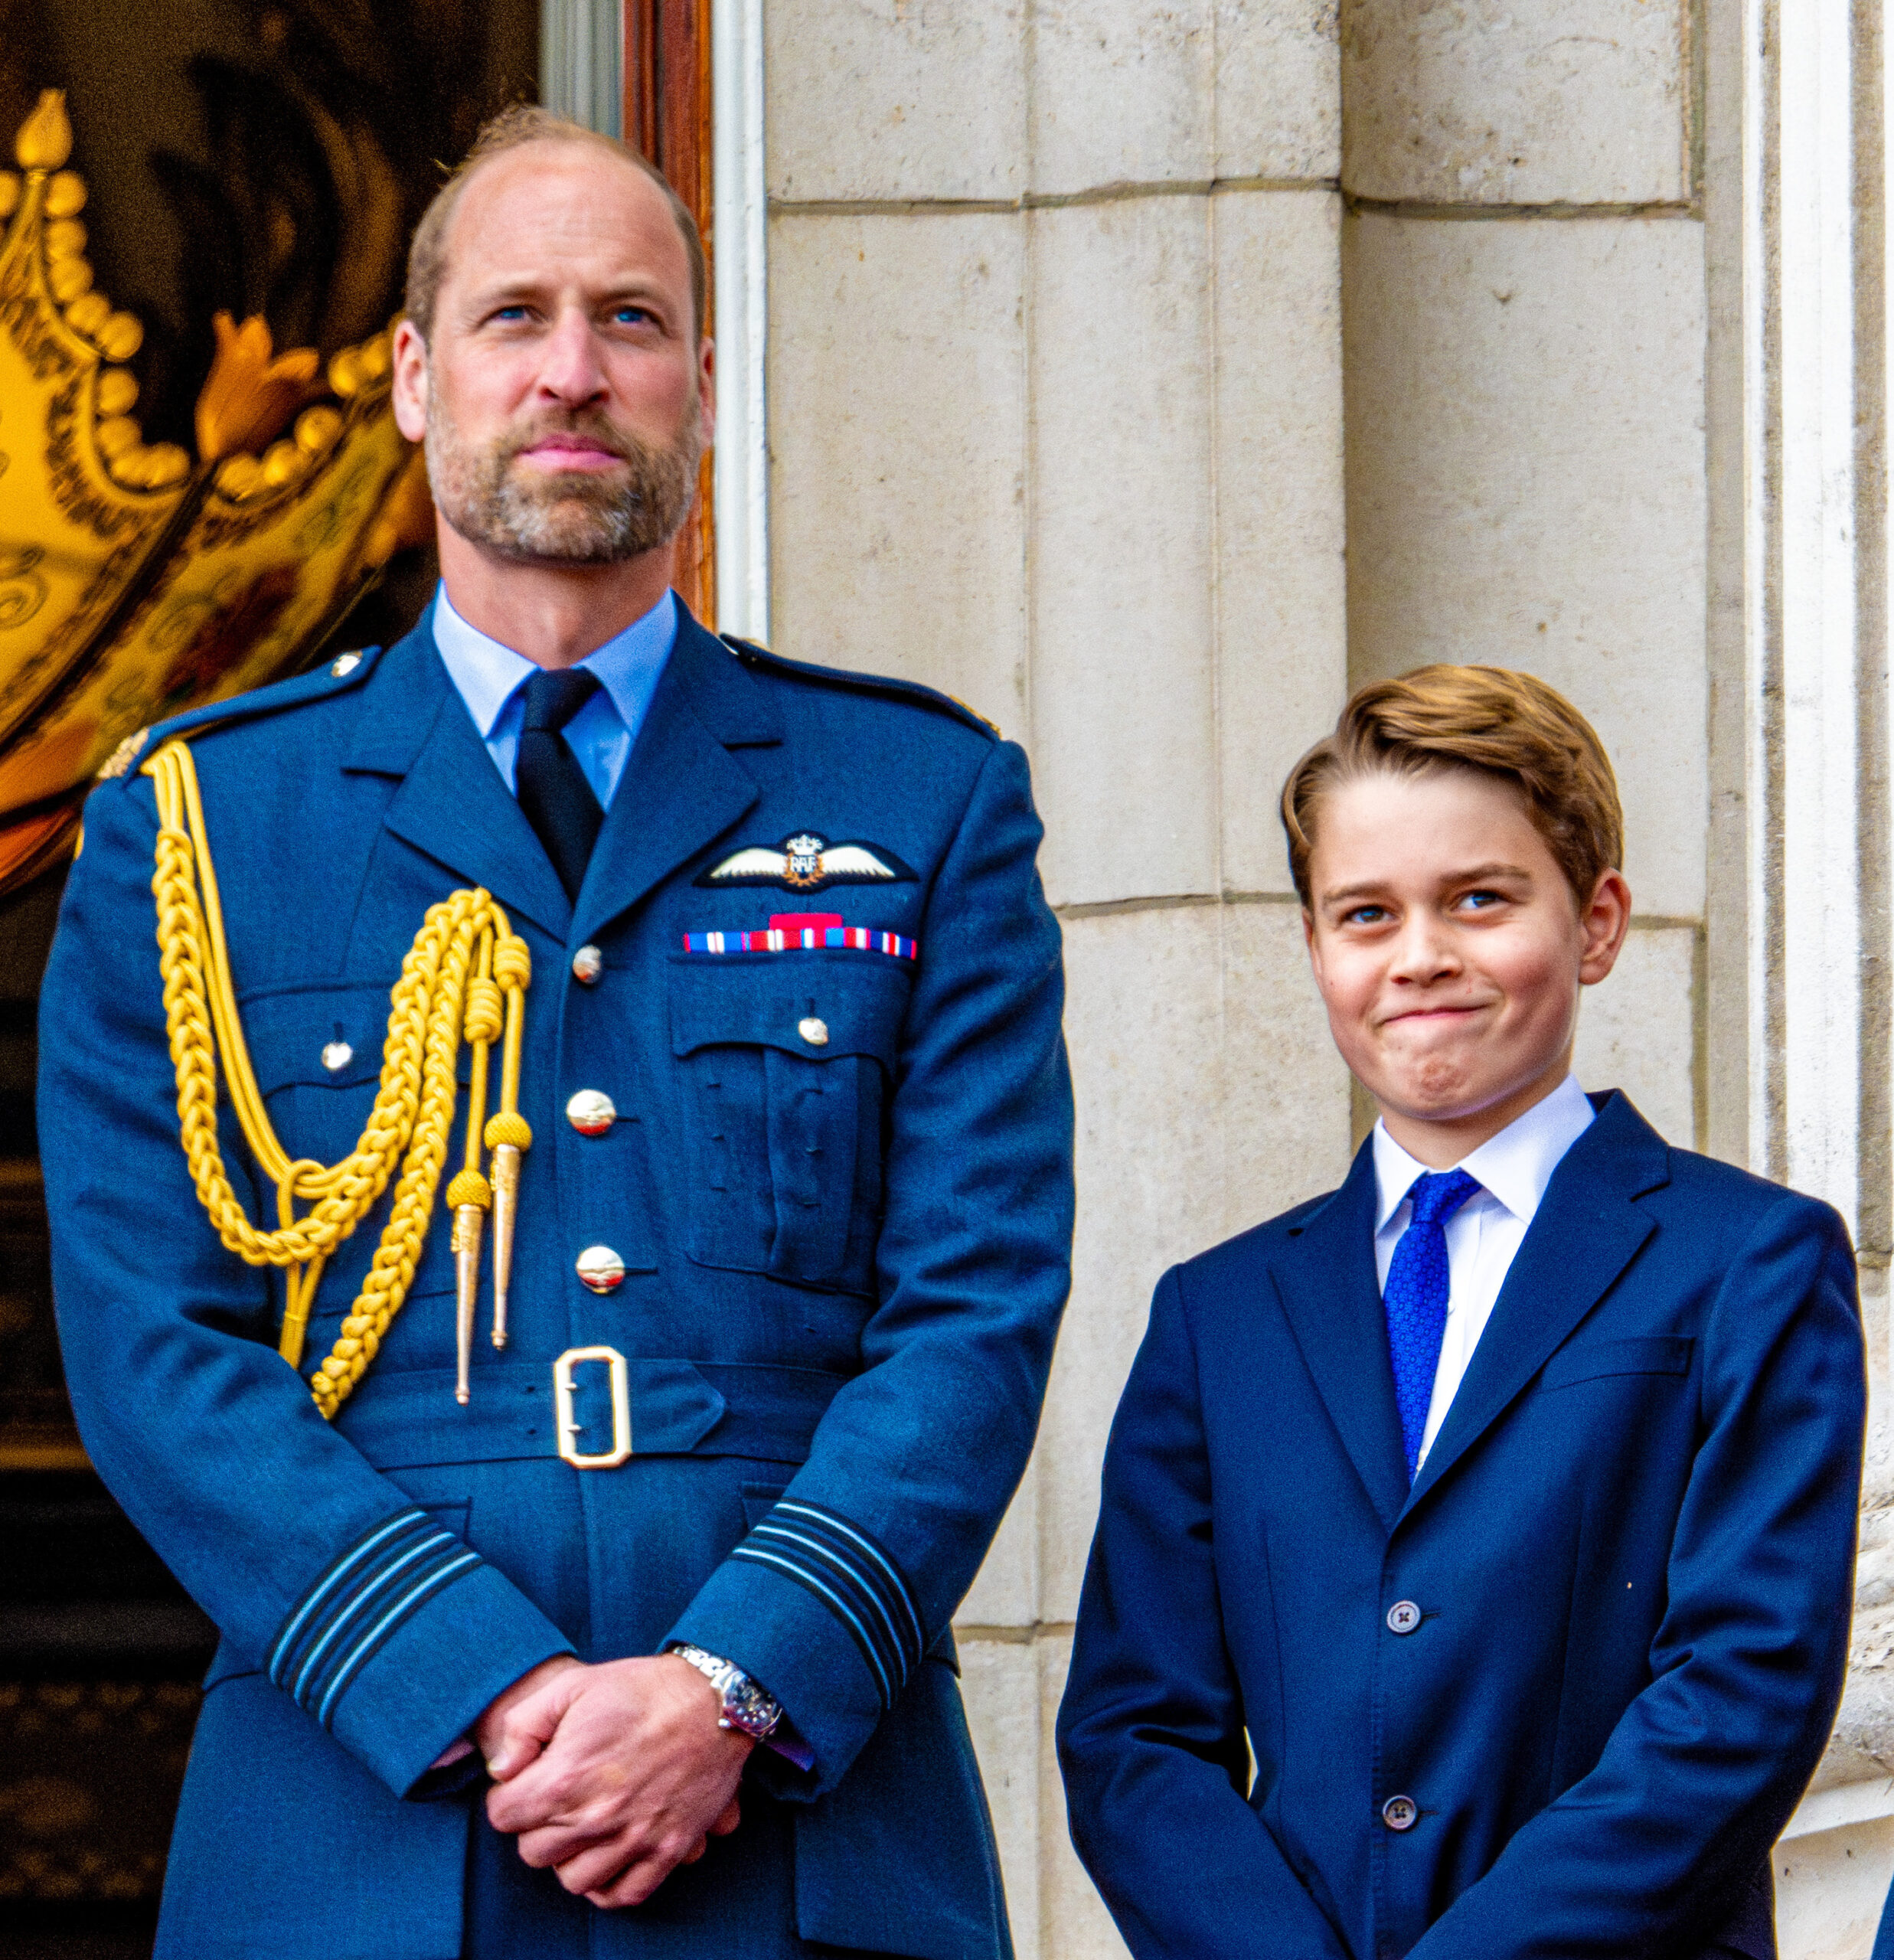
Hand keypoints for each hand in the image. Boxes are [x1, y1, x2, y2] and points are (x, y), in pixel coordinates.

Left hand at [481, 1652, 751, 1907]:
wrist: (714, 1698)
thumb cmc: (641, 1688)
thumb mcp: (573, 1685)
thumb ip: (522, 1726)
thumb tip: (502, 1770)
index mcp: (566, 1777)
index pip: (504, 1816)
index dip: (509, 1795)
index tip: (528, 1780)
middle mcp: (597, 1817)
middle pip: (534, 1852)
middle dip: (537, 1825)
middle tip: (556, 1799)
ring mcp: (635, 1837)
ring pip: (573, 1879)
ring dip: (570, 1855)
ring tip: (582, 1825)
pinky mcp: (668, 1849)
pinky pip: (624, 1893)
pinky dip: (609, 1883)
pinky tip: (607, 1855)